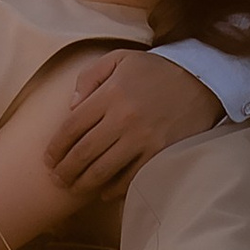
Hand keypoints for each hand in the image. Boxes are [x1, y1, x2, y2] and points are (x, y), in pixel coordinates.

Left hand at [46, 50, 223, 194]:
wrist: (201, 81)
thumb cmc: (156, 70)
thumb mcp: (120, 59)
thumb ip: (90, 77)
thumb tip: (71, 107)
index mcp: (110, 94)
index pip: (72, 126)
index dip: (56, 147)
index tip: (48, 159)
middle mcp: (123, 118)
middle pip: (83, 152)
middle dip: (65, 170)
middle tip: (56, 180)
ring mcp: (143, 139)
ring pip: (103, 170)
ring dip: (83, 183)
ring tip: (74, 188)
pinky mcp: (160, 154)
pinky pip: (130, 178)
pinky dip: (113, 189)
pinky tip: (104, 191)